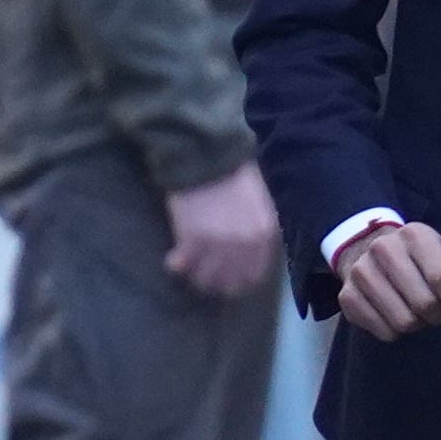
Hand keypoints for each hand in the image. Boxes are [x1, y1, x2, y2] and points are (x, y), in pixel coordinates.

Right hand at [163, 163, 282, 298]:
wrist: (208, 155)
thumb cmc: (236, 173)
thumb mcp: (261, 204)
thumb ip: (258, 231)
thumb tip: (250, 252)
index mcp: (265, 236)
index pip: (256, 274)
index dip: (242, 281)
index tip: (232, 281)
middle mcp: (245, 247)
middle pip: (231, 283)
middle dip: (219, 284)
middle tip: (207, 279)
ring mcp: (218, 246)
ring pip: (206, 279)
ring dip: (197, 278)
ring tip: (190, 272)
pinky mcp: (191, 241)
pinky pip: (183, 267)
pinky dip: (177, 266)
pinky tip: (174, 262)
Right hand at [334, 219, 440, 340]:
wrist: (368, 253)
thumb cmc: (417, 259)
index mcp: (415, 235)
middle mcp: (384, 249)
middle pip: (424, 303)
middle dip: (438, 316)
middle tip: (438, 315)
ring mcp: (362, 272)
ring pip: (403, 321)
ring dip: (417, 325)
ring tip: (417, 315)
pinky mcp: (346, 295)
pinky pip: (382, 331)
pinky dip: (394, 332)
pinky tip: (395, 318)